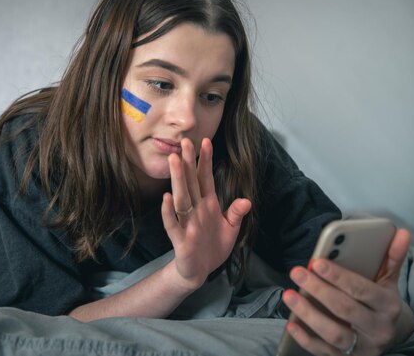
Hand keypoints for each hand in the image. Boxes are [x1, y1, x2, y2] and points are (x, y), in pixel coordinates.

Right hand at [161, 137, 250, 289]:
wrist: (200, 272)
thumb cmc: (213, 247)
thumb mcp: (230, 230)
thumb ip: (235, 213)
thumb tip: (247, 200)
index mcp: (208, 205)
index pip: (206, 178)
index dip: (206, 161)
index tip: (205, 141)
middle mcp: (196, 210)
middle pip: (191, 182)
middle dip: (189, 162)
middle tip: (185, 141)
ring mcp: (187, 223)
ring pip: (181, 197)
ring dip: (178, 179)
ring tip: (175, 160)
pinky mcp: (180, 239)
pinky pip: (173, 224)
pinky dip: (169, 212)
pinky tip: (167, 198)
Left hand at [282, 229, 413, 355]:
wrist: (387, 338)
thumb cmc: (380, 303)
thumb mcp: (388, 282)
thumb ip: (392, 258)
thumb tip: (401, 232)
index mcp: (388, 306)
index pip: (362, 290)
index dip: (339, 277)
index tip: (317, 263)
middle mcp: (378, 329)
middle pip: (345, 309)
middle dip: (318, 289)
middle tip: (297, 272)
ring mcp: (362, 348)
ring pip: (334, 333)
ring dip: (308, 314)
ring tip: (289, 295)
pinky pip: (323, 352)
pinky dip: (306, 339)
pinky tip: (291, 324)